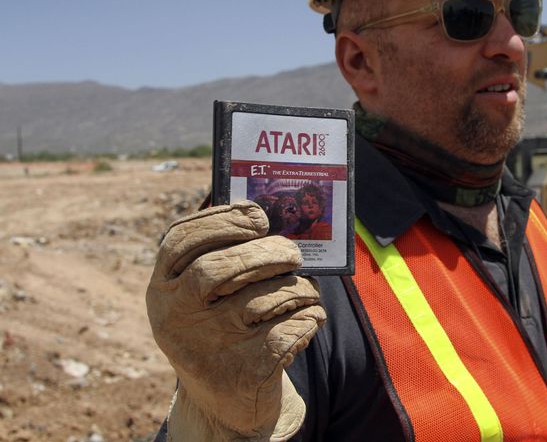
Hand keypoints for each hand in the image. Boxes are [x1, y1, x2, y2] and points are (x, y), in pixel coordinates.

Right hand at [146, 201, 325, 440]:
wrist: (225, 404)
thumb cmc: (222, 329)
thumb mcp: (205, 297)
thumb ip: (225, 256)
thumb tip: (268, 214)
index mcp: (162, 288)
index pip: (180, 240)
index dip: (223, 221)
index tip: (257, 217)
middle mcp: (176, 317)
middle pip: (220, 268)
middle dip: (266, 252)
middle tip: (292, 253)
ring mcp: (207, 347)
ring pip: (264, 299)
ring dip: (298, 288)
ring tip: (306, 290)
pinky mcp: (244, 374)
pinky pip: (290, 329)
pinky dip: (309, 317)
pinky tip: (310, 318)